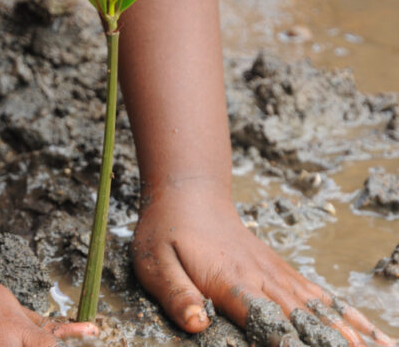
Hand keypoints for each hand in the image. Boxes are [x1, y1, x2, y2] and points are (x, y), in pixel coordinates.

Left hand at [131, 183, 394, 345]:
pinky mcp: (280, 270)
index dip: (290, 344)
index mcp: (229, 279)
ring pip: (320, 308)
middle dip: (336, 344)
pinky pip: (319, 295)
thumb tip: (197, 326)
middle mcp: (261, 277)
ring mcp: (275, 272)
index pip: (266, 320)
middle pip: (305, 319)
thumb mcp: (155, 264)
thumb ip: (176, 295)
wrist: (188, 194)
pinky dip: (348, 315)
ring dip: (352, 333)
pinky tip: (371, 333)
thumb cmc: (166, 232)